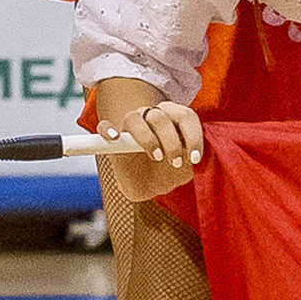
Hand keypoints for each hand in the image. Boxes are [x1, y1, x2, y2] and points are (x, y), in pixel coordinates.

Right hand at [90, 75, 205, 190]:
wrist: (145, 183)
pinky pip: (104, 126)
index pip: (186, 117)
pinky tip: (114, 137)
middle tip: (176, 162)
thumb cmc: (166, 172)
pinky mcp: (113, 137)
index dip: (193, 137)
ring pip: (136, 118)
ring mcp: (132, 123)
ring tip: (156, 156)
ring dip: (148, 139)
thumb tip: (190, 162)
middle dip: (171, 140)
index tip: (195, 159)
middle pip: (161, 116)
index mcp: (174, 119)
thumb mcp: (182, 172)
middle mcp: (153, 116)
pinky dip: (108, 130)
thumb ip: (188, 165)